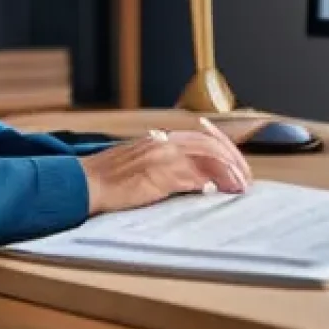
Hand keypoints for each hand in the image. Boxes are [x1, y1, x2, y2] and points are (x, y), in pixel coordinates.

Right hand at [79, 116, 252, 216]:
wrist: (82, 183)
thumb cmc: (109, 178)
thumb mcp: (140, 162)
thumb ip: (166, 164)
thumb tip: (195, 179)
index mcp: (161, 138)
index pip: (204, 137)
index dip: (226, 150)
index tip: (239, 166)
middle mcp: (164, 142)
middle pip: (211, 144)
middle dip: (233, 160)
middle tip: (246, 179)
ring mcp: (160, 157)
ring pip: (205, 158)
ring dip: (227, 173)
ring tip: (239, 187)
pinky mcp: (155, 175)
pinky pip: (189, 177)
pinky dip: (206, 183)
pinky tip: (216, 192)